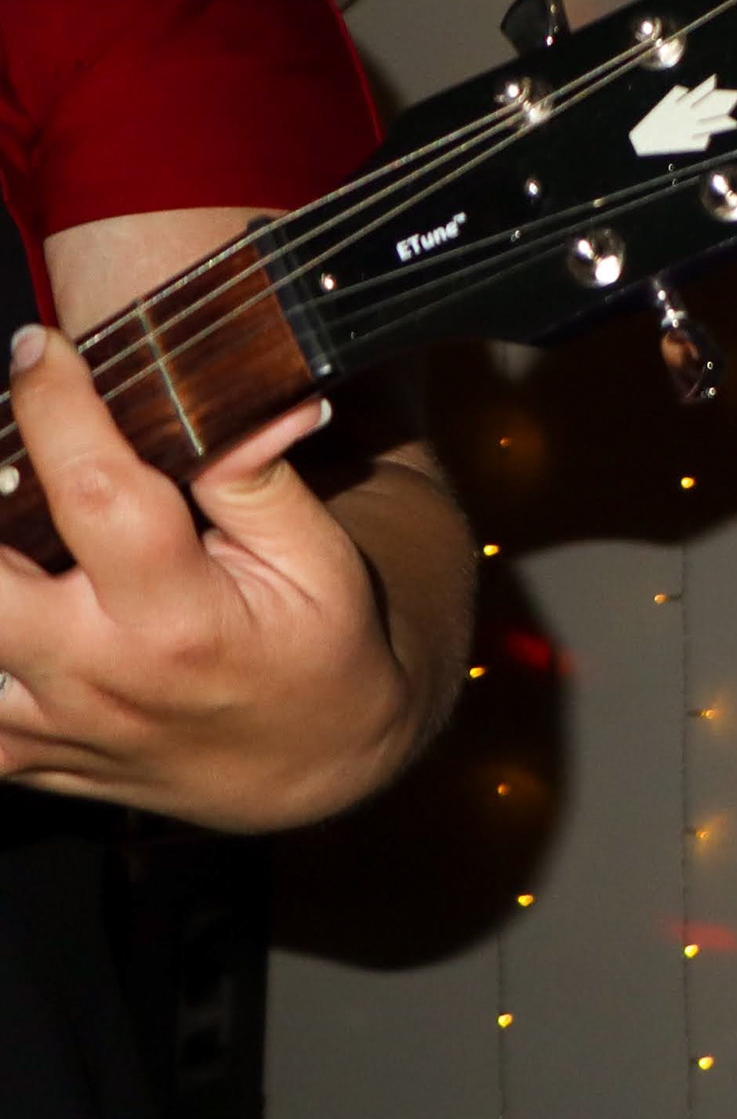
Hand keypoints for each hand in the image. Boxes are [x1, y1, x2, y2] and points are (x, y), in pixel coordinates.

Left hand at [0, 324, 428, 829]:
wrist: (318, 768)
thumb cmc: (324, 649)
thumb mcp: (323, 562)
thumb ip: (262, 483)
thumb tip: (256, 399)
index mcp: (181, 619)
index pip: (96, 493)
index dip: (56, 408)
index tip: (38, 349)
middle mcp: (101, 674)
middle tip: (9, 457)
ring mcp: (54, 722)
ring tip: (19, 526)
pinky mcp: (27, 754)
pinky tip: (17, 607)